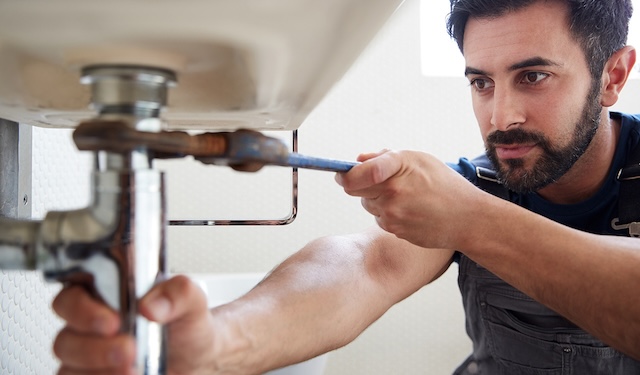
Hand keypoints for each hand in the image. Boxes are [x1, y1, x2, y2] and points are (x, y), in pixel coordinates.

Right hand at [52, 275, 216, 374]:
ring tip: (135, 369)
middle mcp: (89, 328)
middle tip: (128, 350)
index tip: (111, 322)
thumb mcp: (190, 302)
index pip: (72, 296)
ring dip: (101, 369)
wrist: (196, 362)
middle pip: (66, 338)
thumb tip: (152, 306)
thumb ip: (178, 293)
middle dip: (94, 348)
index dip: (82, 309)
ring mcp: (87, 359)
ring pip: (70, 368)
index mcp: (105, 296)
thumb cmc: (184, 327)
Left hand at [335, 150, 482, 249]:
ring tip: (406, 195)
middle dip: (361, 183)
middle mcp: (392, 192)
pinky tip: (410, 209)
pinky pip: (380, 218)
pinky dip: (388, 213)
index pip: (357, 173)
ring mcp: (392, 214)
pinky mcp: (394, 230)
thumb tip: (358, 160)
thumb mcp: (419, 159)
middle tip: (382, 180)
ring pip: (367, 204)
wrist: (468, 218)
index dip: (345, 173)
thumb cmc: (446, 185)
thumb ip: (384, 158)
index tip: (342, 173)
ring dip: (377, 198)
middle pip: (354, 189)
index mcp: (397, 167)